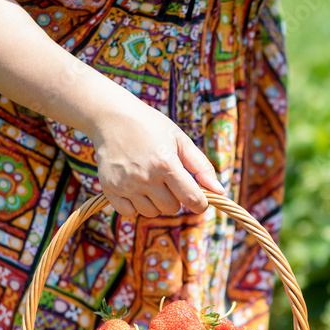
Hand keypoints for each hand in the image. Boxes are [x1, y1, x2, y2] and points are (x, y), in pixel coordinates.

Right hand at [87, 98, 223, 216]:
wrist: (110, 116)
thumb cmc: (150, 127)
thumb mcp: (180, 140)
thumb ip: (201, 166)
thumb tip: (219, 191)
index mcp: (166, 164)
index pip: (192, 199)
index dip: (200, 203)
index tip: (199, 199)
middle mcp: (145, 177)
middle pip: (172, 208)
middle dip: (176, 198)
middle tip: (168, 180)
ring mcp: (125, 184)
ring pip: (151, 212)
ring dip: (155, 202)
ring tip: (150, 182)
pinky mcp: (109, 188)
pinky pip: (129, 213)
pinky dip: (134, 206)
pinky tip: (135, 188)